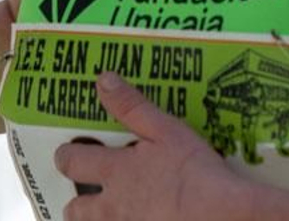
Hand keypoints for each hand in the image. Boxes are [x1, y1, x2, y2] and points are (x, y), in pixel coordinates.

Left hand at [53, 72, 249, 220]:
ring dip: (96, 220)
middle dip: (76, 202)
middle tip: (84, 195)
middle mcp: (112, 207)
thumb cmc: (197, 173)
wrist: (223, 216)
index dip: (66, 157)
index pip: (72, 162)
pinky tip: (142, 219)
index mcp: (115, 172)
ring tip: (112, 212)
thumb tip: (104, 81)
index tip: (66, 153)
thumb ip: (133, 106)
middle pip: (75, 210)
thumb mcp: (167, 130)